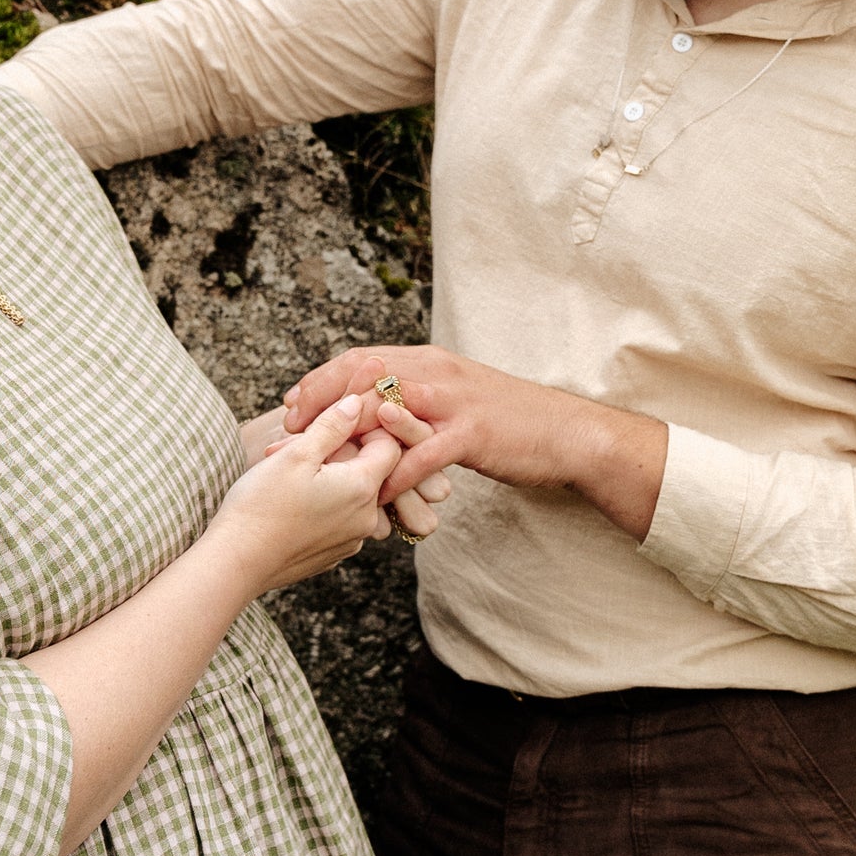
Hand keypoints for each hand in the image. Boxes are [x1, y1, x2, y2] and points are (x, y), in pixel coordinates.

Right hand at [209, 395, 401, 595]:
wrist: (236, 562)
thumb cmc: (261, 505)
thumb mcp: (296, 454)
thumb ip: (332, 426)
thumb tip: (357, 403)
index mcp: (363, 488)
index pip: (390, 444)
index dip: (365, 428)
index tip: (333, 425)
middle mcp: (367, 517)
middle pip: (370, 470)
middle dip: (340, 452)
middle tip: (299, 449)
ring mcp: (351, 539)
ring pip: (353, 494)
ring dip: (330, 478)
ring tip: (289, 476)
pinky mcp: (334, 553)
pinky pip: (340, 518)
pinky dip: (324, 504)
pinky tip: (291, 502)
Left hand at [282, 346, 668, 541]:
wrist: (566, 432)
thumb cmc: (506, 422)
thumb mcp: (453, 397)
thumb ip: (415, 399)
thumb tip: (374, 411)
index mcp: (427, 361)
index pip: (360, 358)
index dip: (320, 380)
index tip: (291, 405)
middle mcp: (435, 371)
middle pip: (362, 375)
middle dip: (319, 403)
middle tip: (289, 434)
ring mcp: (454, 400)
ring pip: (386, 406)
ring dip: (347, 435)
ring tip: (318, 463)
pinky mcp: (472, 433)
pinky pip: (423, 454)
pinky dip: (396, 475)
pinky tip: (375, 497)